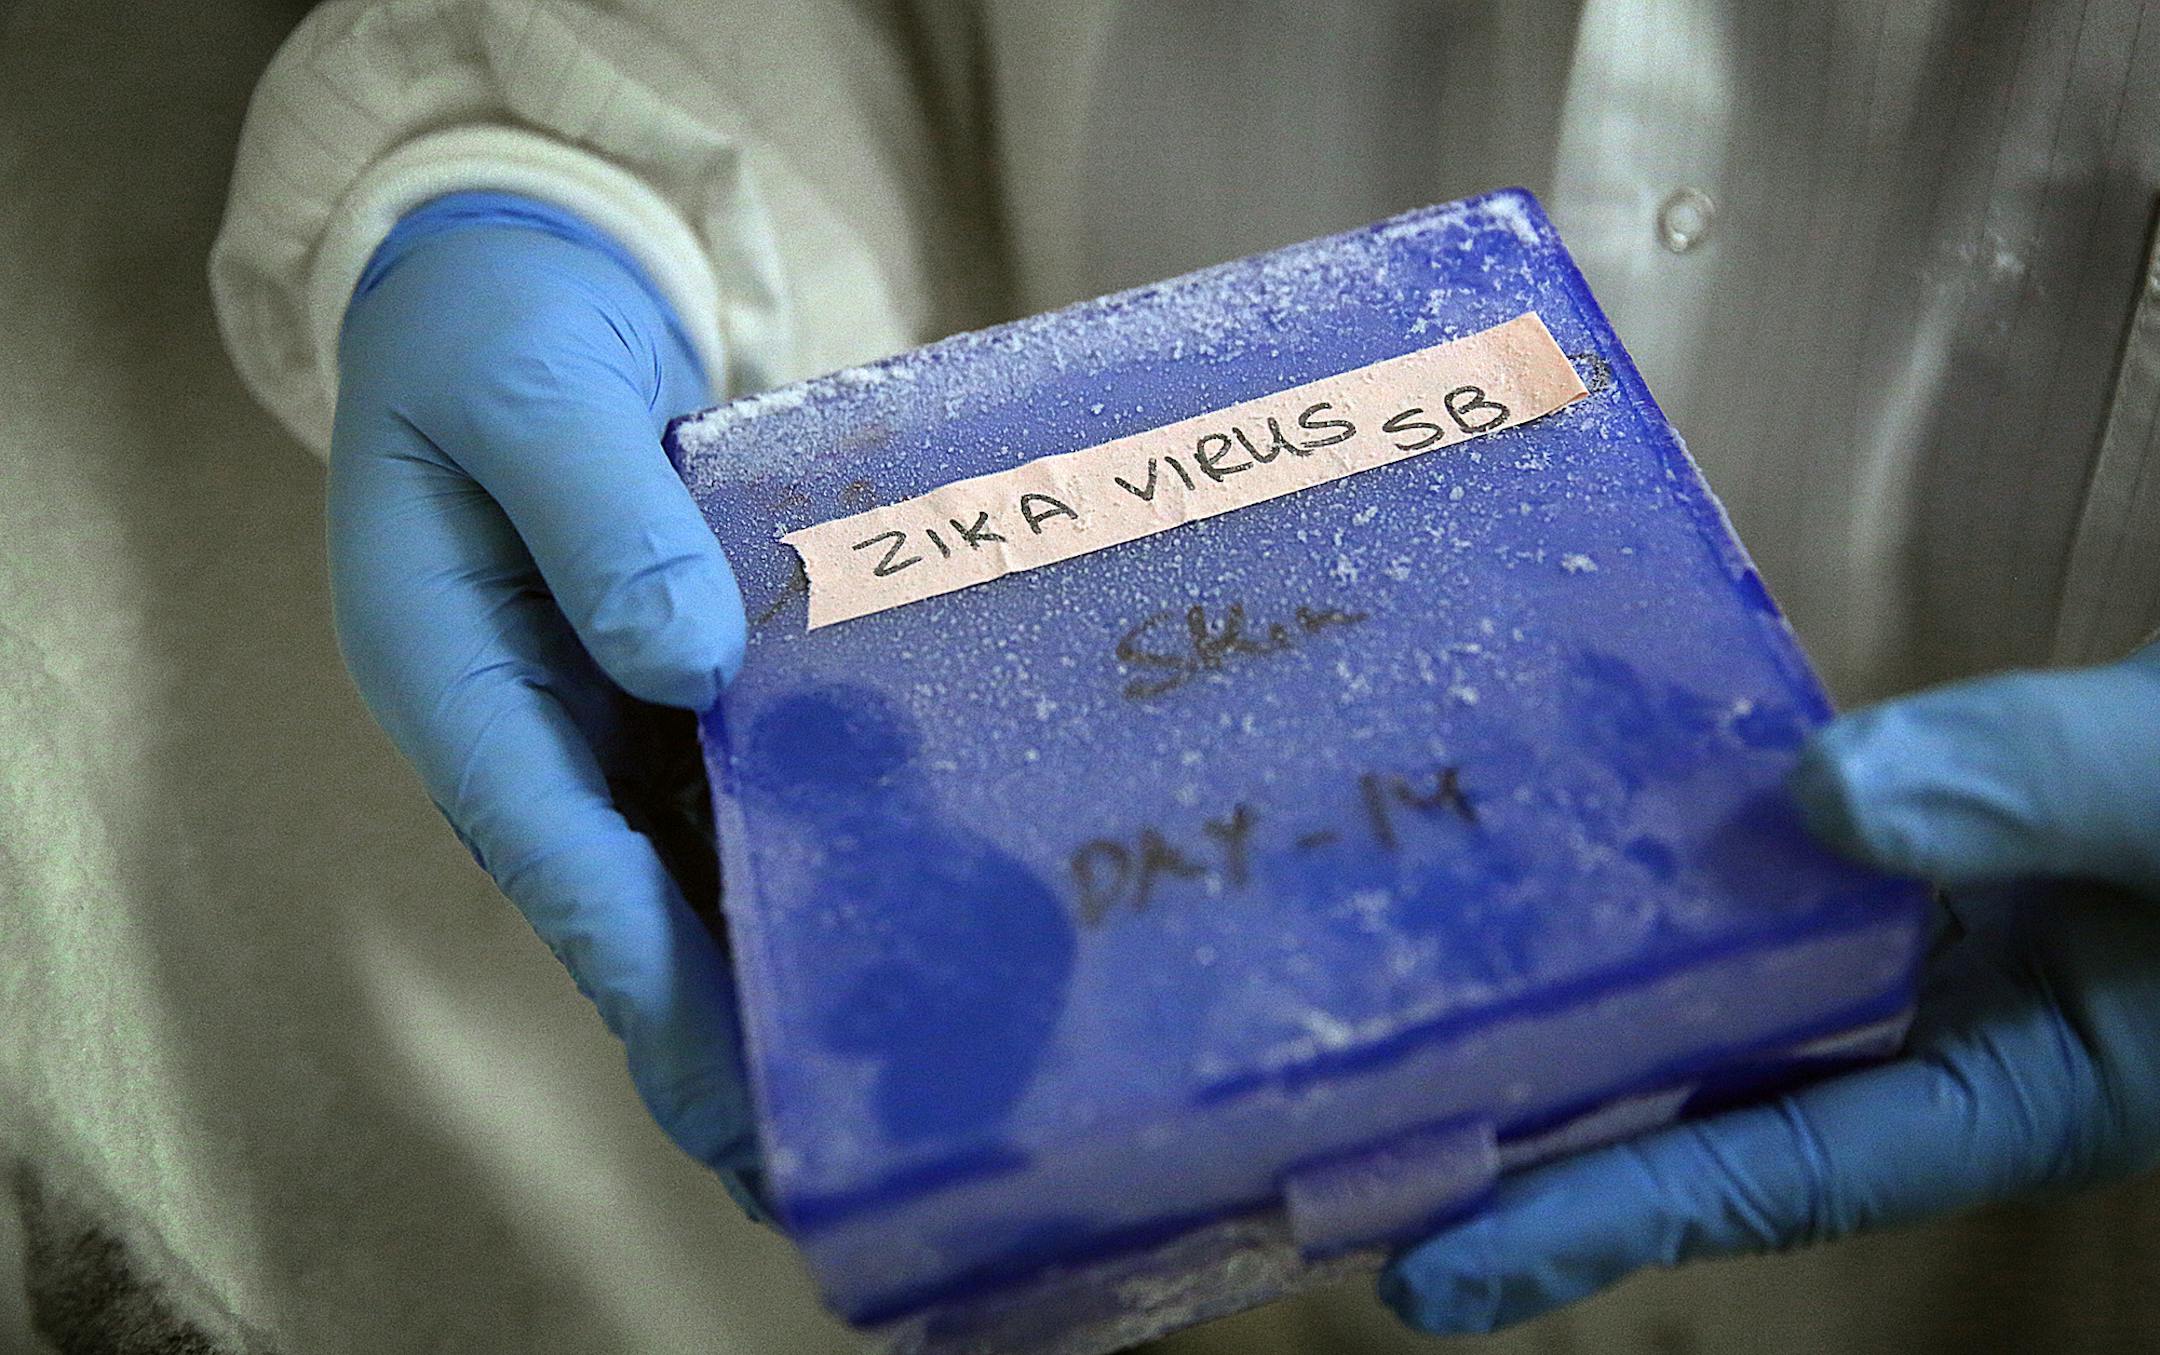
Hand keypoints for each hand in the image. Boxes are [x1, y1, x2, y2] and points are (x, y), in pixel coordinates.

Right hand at [330, 193, 762, 1211]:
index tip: (726, 1077)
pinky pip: (731, 799)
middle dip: (707, 1035)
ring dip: (762, 977)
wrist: (509, 291)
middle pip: (619, 908)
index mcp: (456, 675)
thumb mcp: (527, 389)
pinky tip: (887, 924)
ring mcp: (598, 720)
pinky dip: (797, 866)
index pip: (553, 850)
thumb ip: (594, 511)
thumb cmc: (495, 333)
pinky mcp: (664, 696)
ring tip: (862, 1093)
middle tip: (807, 1161)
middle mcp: (526, 728)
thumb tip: (686, 656)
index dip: (643, 970)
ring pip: (681, 876)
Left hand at [1382, 643, 2159, 1332]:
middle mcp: (1935, 1033)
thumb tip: (1819, 798)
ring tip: (1388, 1012)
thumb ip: (2044, 795)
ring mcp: (1910, 943)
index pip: (1766, 1179)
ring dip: (1568, 1001)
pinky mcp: (1901, 855)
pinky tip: (1543, 839)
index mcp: (2016, 1092)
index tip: (1429, 1276)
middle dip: (1533, 1137)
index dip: (1596, 1229)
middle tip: (1341, 1153)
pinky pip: (1756, 877)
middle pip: (1700, 1104)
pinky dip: (1659, 860)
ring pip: (1710, 988)